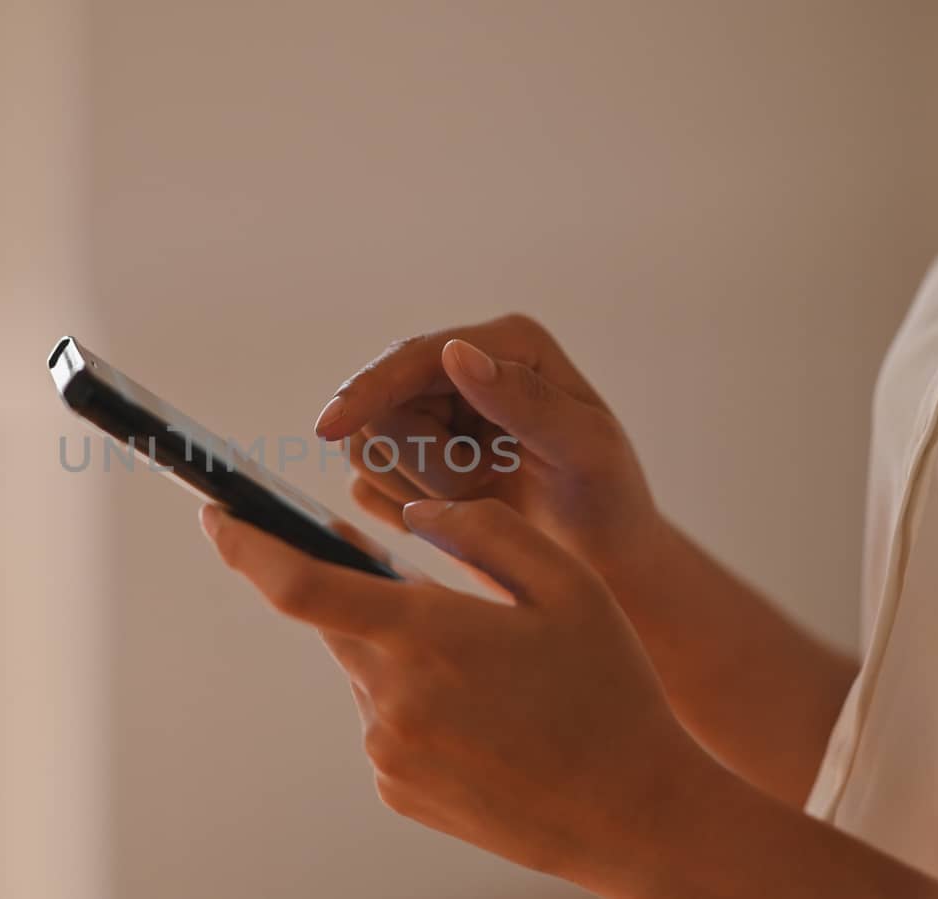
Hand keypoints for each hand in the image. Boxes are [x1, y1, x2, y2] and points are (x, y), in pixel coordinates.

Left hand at [198, 497, 707, 891]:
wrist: (635, 813)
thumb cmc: (610, 691)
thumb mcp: (566, 585)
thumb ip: (481, 530)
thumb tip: (409, 517)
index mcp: (427, 636)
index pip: (297, 586)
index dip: (243, 547)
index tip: (214, 515)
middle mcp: (391, 699)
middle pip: (335, 621)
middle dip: (360, 593)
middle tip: (430, 595)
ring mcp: (387, 753)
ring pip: (365, 670)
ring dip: (401, 653)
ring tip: (489, 677)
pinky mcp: (394, 789)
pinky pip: (383, 720)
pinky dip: (414, 701)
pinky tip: (482, 719)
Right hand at [315, 313, 663, 586]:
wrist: (604, 564)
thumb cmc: (608, 503)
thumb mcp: (585, 450)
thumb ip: (524, 401)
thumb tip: (457, 353)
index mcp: (507, 346)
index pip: (415, 356)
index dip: (368, 389)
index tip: (329, 428)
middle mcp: (461, 369)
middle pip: (381, 407)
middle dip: (426, 463)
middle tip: (484, 487)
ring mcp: (432, 413)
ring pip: (366, 445)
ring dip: (416, 489)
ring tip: (477, 500)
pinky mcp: (410, 459)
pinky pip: (366, 482)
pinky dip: (403, 508)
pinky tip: (453, 515)